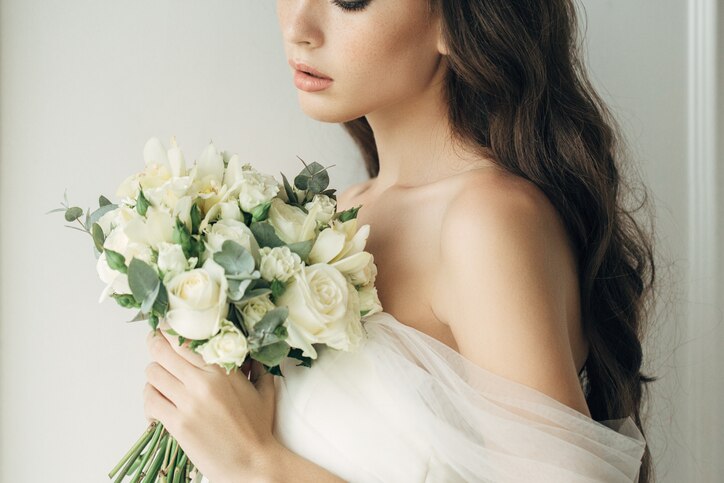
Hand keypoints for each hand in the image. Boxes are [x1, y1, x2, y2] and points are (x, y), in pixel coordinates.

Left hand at [143, 320, 278, 482]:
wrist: (252, 462)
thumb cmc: (259, 427)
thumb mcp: (263, 390)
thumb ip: (257, 366)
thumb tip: (251, 350)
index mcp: (222, 369)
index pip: (185, 340)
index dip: (170, 330)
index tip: (164, 326)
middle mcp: (202, 382)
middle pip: (162, 351)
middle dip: (154, 345)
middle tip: (153, 343)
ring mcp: (188, 403)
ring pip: (152, 375)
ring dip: (153, 376)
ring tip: (160, 382)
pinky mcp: (177, 424)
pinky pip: (150, 401)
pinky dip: (149, 401)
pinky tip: (157, 407)